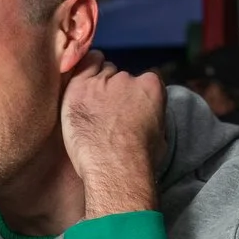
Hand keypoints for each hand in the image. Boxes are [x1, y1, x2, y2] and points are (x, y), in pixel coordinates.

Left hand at [61, 51, 165, 218]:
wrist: (115, 167)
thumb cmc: (138, 159)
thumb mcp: (160, 134)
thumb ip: (152, 114)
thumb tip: (147, 115)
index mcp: (151, 87)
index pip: (143, 78)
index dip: (134, 94)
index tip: (128, 108)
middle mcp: (128, 78)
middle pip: (118, 75)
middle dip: (114, 90)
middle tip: (107, 113)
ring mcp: (102, 81)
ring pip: (98, 73)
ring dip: (95, 87)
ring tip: (91, 112)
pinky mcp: (79, 87)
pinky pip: (79, 70)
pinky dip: (79, 80)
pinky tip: (79, 96)